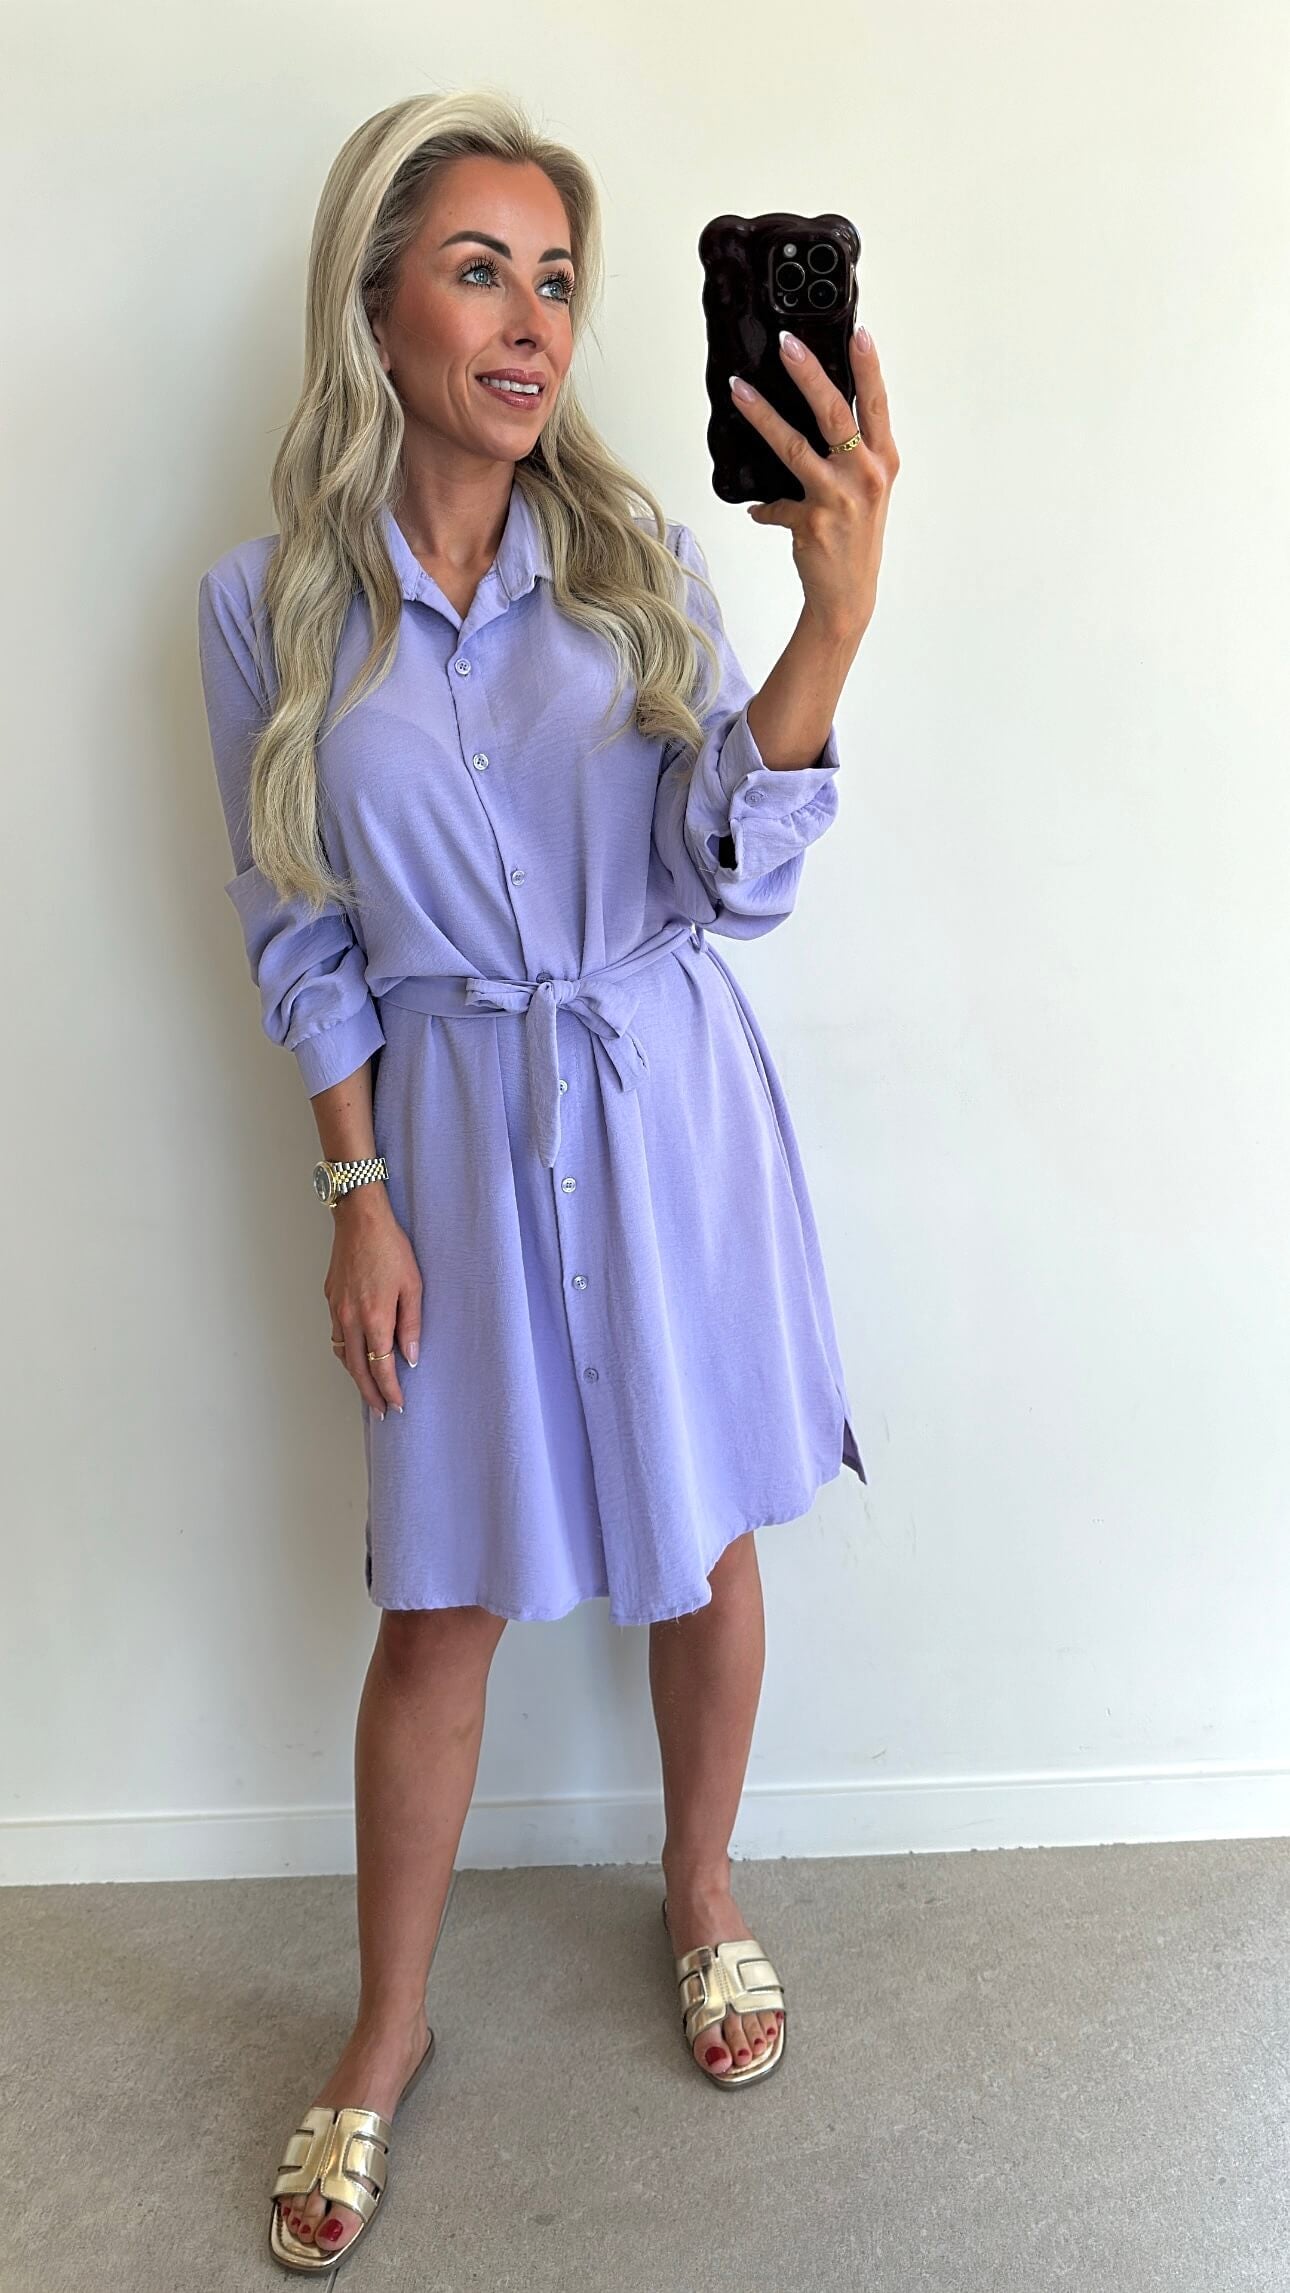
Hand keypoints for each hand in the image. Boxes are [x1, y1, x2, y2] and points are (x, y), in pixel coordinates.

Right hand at [325, 1194, 421, 1416]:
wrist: (360, 1219)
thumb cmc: (391, 1247)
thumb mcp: (413, 1286)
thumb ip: (411, 1324)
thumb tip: (411, 1356)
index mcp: (375, 1318)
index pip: (380, 1367)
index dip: (389, 1390)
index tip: (397, 1405)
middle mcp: (350, 1319)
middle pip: (356, 1369)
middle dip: (370, 1393)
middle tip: (380, 1411)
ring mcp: (336, 1309)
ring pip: (342, 1354)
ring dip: (354, 1375)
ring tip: (368, 1389)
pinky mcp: (330, 1299)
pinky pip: (336, 1336)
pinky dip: (345, 1353)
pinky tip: (354, 1354)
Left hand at [730, 326, 898, 644]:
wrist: (848, 595)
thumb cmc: (856, 538)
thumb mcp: (863, 491)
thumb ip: (846, 455)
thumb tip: (811, 419)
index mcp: (882, 461)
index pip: (875, 403)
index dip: (867, 366)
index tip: (858, 330)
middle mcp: (865, 475)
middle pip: (835, 413)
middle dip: (809, 372)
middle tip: (786, 343)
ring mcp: (839, 498)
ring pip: (794, 447)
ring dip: (763, 415)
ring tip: (739, 389)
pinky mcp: (812, 522)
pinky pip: (776, 504)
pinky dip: (765, 506)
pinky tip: (757, 506)